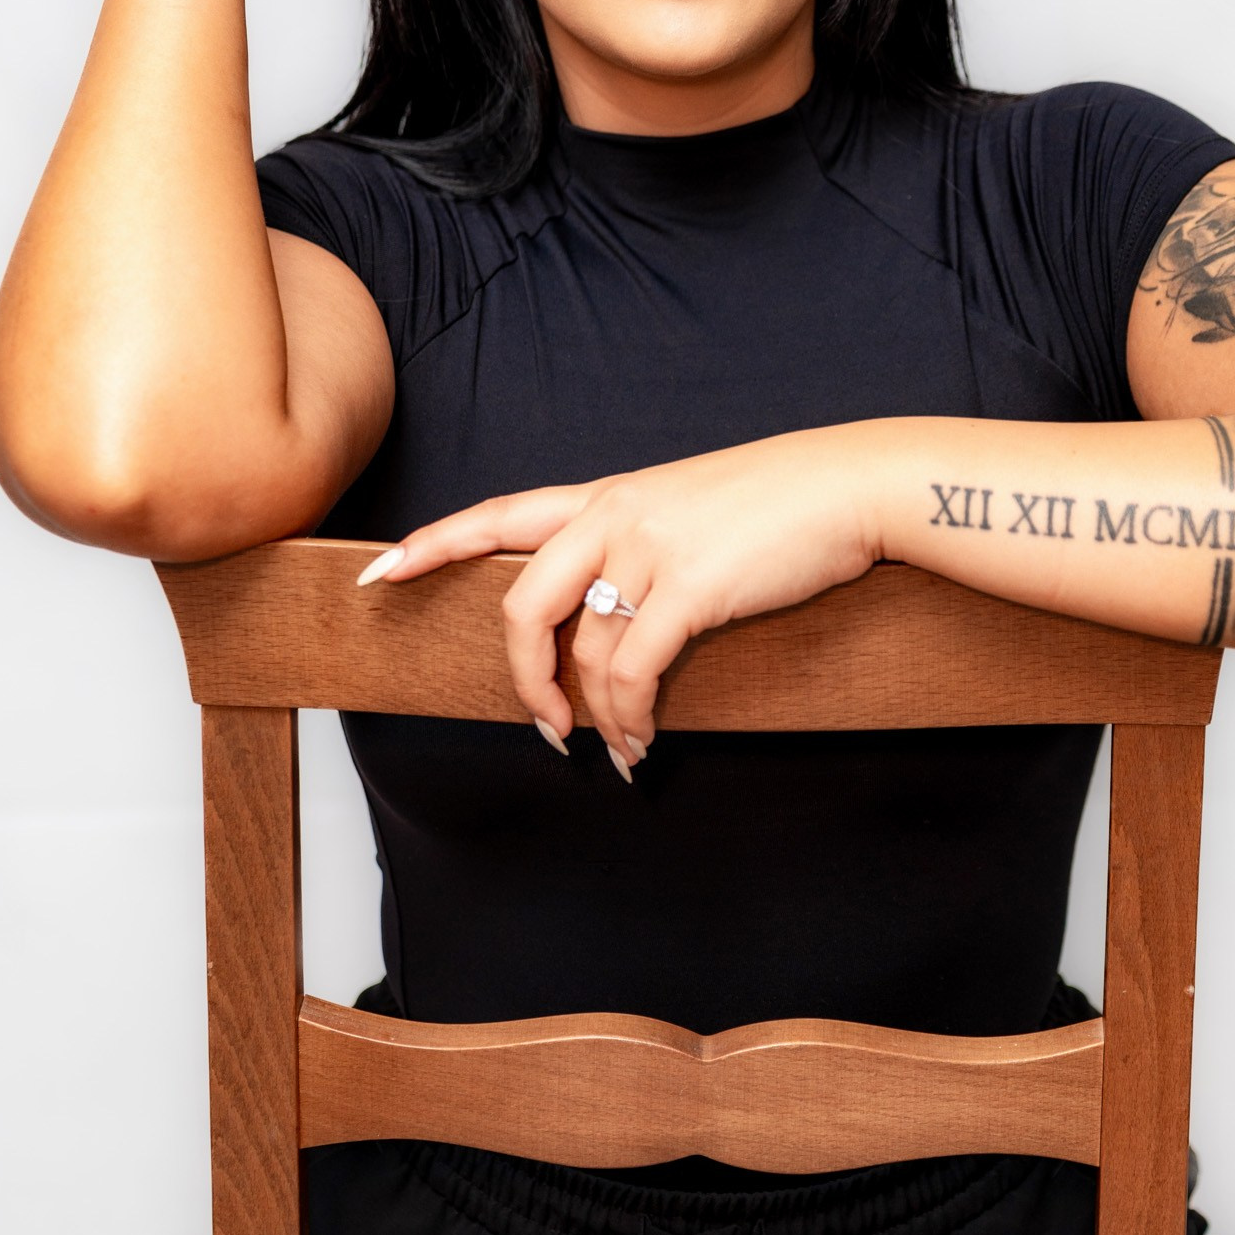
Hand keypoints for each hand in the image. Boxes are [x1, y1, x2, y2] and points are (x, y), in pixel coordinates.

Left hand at [354, 426, 885, 778]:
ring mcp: (649, 548)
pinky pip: (633, 672)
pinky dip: (632, 718)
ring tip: (622, 749)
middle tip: (547, 729)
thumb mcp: (696, 507)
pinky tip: (647, 740)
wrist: (854, 485)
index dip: (434, 545)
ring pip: (582, 652)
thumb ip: (647, 545)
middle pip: (521, 603)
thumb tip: (625, 617)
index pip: (501, 513)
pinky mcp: (690, 586)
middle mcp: (616, 515)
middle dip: (522, 679)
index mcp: (611, 495)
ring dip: (595, 718)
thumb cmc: (786, 502)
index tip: (380, 574)